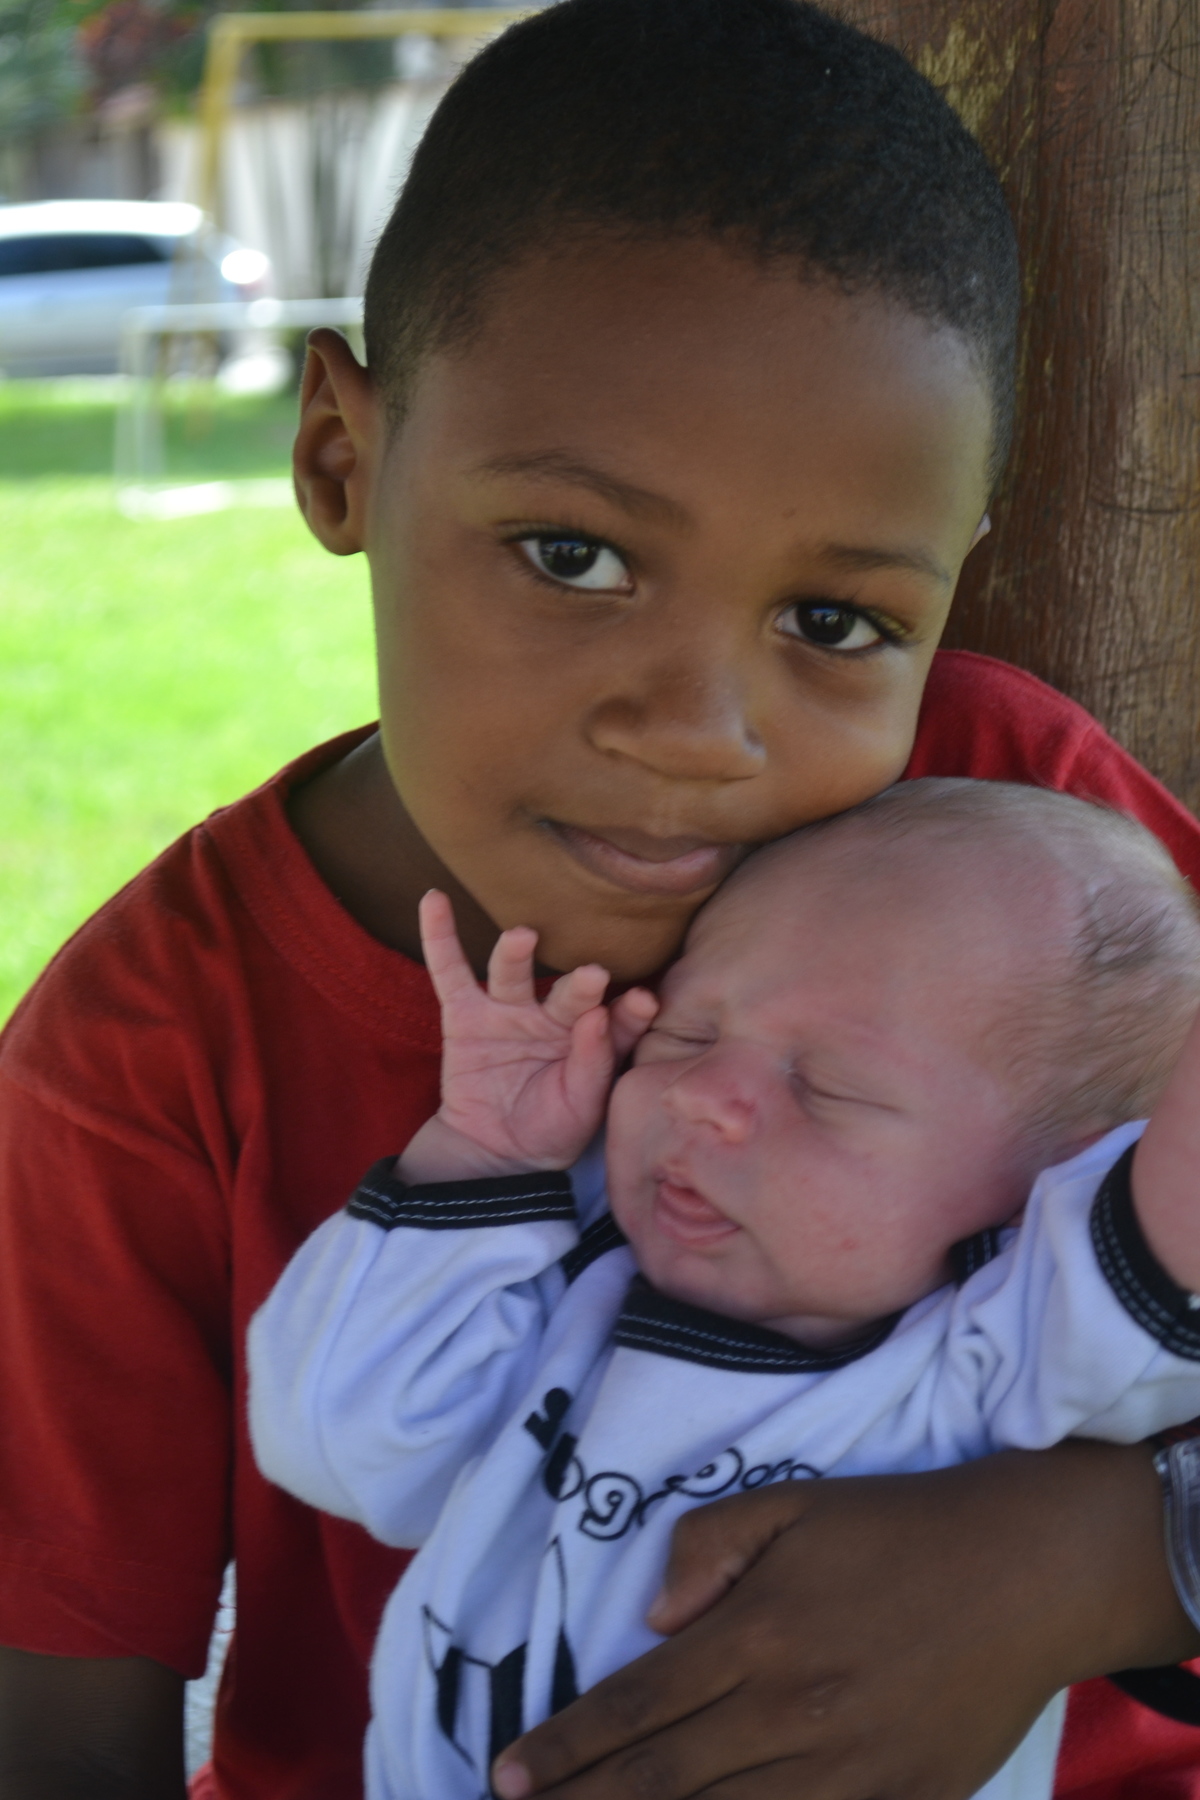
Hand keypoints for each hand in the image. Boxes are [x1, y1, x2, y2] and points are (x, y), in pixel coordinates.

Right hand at [401, 891, 657, 1181]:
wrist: (499, 1154)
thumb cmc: (553, 1127)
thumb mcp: (583, 1106)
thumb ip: (593, 1062)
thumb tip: (597, 1015)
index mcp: (591, 1036)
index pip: (616, 1017)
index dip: (630, 1011)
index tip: (644, 1001)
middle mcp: (552, 1014)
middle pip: (567, 992)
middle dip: (579, 985)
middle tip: (592, 975)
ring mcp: (507, 1010)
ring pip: (512, 974)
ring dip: (516, 952)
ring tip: (523, 937)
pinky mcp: (464, 1015)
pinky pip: (449, 972)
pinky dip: (439, 936)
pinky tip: (435, 901)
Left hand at [493, 1442, 1196, 1799]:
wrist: (1025, 1572)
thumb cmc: (900, 1528)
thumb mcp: (794, 1503)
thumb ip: (708, 1547)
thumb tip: (651, 1616)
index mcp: (756, 1635)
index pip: (636, 1706)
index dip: (566, 1746)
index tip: (509, 1773)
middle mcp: (789, 1714)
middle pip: (663, 1778)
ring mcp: (845, 1772)